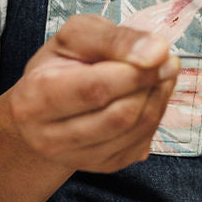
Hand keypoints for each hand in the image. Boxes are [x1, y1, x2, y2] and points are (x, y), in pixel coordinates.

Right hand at [5, 15, 178, 172]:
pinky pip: (142, 142)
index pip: (95, 90)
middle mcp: (50, 138)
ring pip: (135, 131)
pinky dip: (155, 115)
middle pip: (119, 115)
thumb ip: (114, 38)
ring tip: (160, 74)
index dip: (135, 72)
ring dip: (159, 98)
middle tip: (166, 62)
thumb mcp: (77, 35)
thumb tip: (157, 51)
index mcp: (35, 98)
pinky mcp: (102, 166)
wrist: (46, 103)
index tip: (162, 54)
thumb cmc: (61, 62)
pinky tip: (149, 95)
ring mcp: (77, 158)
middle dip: (151, 85)